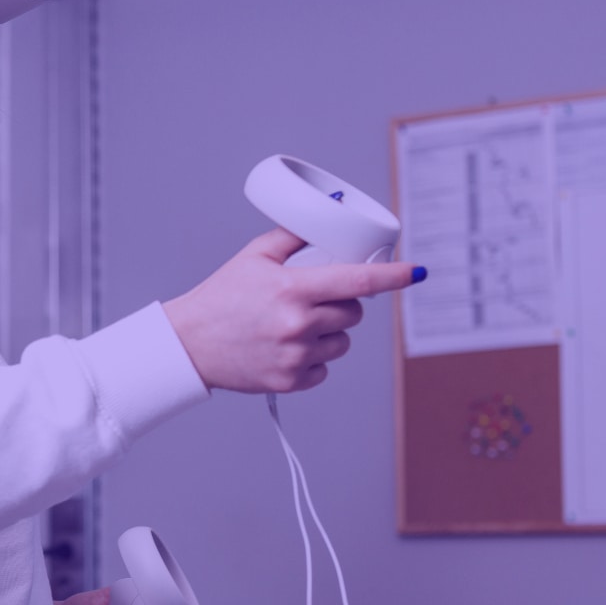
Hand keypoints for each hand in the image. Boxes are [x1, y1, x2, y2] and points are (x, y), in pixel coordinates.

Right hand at [161, 228, 420, 393]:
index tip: (415, 272)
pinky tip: (286, 348)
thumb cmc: (219, 299)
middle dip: (343, 304)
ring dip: (330, 333)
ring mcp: (295, 356)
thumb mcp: (253, 257)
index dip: (392, 276)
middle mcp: (297, 324)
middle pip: (353, 313)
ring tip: (295, 326)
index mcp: (292, 290)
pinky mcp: (291, 381)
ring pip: (343, 342)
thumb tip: (325, 223)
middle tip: (315, 299)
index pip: (357, 282)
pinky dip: (312, 359)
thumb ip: (292, 238)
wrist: (190, 344)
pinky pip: (324, 368)